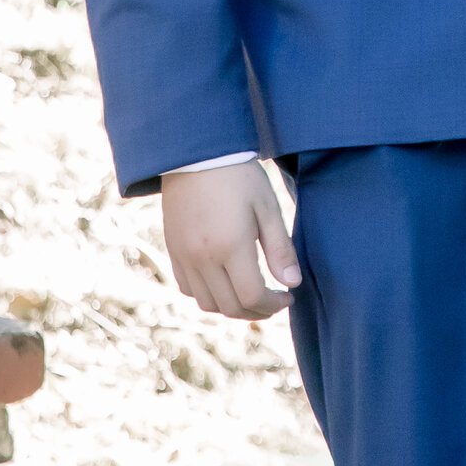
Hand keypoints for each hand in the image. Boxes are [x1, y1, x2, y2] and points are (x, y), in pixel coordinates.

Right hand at [161, 161, 300, 317]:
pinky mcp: (173, 250)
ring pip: (207, 303)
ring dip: (231, 307)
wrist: (195, 154)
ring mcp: (184, 257)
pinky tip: (224, 282)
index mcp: (231, 246)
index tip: (288, 297)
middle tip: (274, 301)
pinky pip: (188, 288)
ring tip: (251, 295)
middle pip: (230, 307)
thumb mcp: (267, 207)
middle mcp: (203, 258)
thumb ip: (280, 249)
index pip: (252, 296)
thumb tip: (292, 284)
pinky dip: (208, 295)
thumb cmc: (239, 176)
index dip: (274, 304)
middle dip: (256, 311)